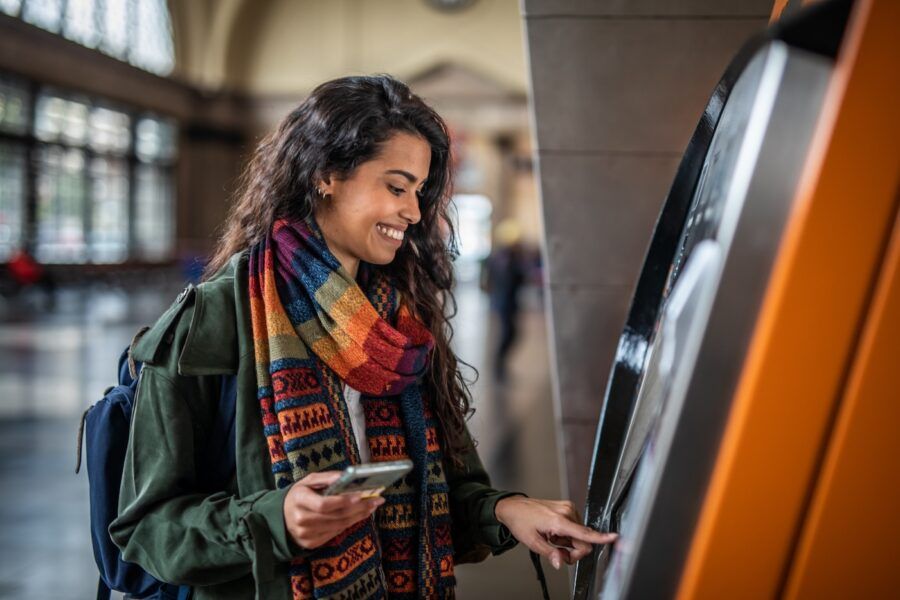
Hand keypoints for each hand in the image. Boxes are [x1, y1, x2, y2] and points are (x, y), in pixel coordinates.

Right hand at [283, 471, 384, 549]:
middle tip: (376, 500)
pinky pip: (335, 533)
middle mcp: (301, 519)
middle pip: (335, 516)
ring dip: (358, 516)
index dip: (343, 501)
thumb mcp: (308, 481)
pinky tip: (359, 515)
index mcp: (299, 499)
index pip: (324, 504)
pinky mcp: (311, 544)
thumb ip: (326, 477)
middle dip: (359, 508)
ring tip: (371, 506)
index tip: (360, 495)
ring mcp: (306, 534)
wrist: (281, 517)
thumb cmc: (300, 495)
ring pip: (339, 526)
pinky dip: (349, 524)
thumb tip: (345, 476)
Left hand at [495, 495, 616, 569]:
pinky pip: (576, 526)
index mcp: (558, 520)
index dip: (601, 538)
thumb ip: (550, 553)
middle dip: (573, 550)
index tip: (614, 537)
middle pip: (584, 540)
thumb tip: (561, 562)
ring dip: (569, 542)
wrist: (513, 506)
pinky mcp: (568, 506)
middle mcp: (566, 512)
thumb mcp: (532, 542)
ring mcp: (568, 508)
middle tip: (557, 552)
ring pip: (580, 534)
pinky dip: (568, 533)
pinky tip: (555, 532)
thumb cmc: (521, 521)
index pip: (584, 533)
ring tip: (553, 538)